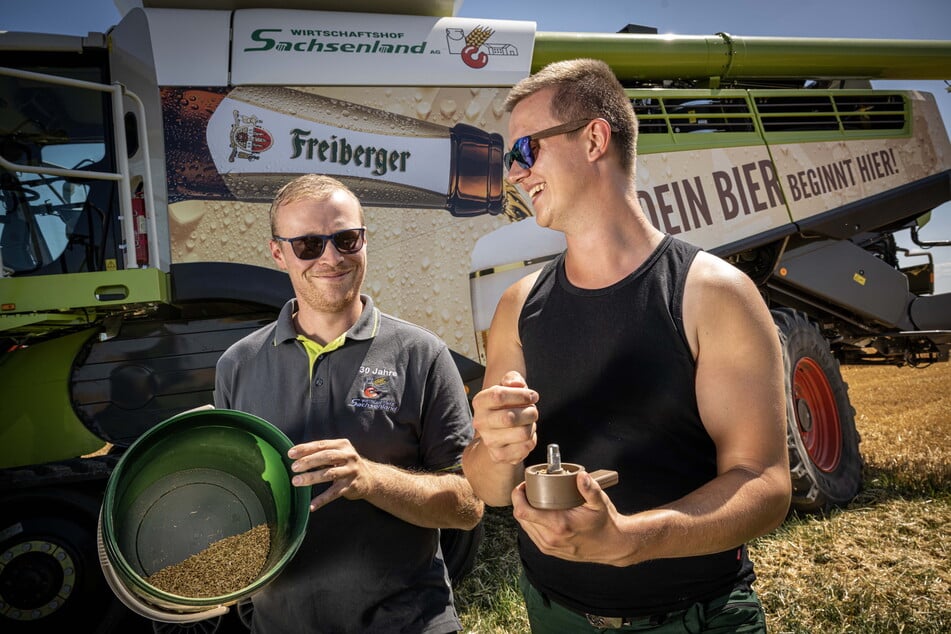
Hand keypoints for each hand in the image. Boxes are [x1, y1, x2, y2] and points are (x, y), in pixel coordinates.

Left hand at [288, 438, 374, 511]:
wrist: (369, 478)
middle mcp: (348, 456)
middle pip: (326, 457)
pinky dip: (322, 500)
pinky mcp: (351, 486)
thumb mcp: (337, 454)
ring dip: (311, 478)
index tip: (290, 453)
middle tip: (294, 467)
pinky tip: (311, 505)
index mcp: (342, 445)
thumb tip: (295, 456)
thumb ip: (320, 453)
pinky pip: (334, 493)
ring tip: (296, 481)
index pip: (321, 445)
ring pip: (329, 474)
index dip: (305, 448)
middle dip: (308, 462)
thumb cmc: (346, 464)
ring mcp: (351, 471)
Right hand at [471, 370, 538, 464]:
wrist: (499, 429)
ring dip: (532, 426)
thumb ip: (512, 379)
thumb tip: (516, 384)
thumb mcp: (508, 385)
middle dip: (530, 412)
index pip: (499, 396)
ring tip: (528, 423)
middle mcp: (480, 422)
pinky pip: (525, 447)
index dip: (521, 395)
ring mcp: (489, 440)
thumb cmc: (506, 404)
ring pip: (522, 433)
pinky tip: (525, 435)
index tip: (532, 396)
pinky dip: (532, 439)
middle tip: (533, 410)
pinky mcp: (499, 455)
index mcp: (480, 402)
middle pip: (510, 418)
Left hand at [512, 471, 629, 565]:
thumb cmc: (605, 523)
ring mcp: (548, 546)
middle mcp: (550, 538)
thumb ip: (590, 489)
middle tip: (530, 488)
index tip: (524, 485)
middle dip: (521, 500)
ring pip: (524, 525)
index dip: (518, 496)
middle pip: (521, 517)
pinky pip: (531, 533)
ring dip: (525, 511)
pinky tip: (538, 512)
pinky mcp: (548, 550)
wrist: (611, 546)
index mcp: (559, 525)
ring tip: (534, 498)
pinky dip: (531, 521)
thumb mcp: (600, 503)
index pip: (523, 511)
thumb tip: (581, 476)